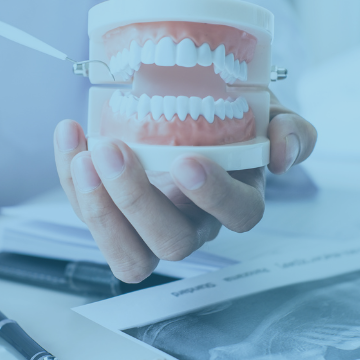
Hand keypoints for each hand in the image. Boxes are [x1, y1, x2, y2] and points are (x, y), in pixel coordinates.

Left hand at [53, 95, 315, 281]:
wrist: (191, 104)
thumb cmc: (232, 115)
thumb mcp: (267, 111)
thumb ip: (290, 128)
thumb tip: (282, 151)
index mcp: (238, 199)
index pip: (239, 215)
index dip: (214, 196)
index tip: (186, 160)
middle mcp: (196, 224)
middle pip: (172, 243)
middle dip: (138, 202)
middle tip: (114, 151)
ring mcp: (151, 229)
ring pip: (128, 254)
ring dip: (98, 210)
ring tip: (83, 155)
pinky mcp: (113, 220)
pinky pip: (90, 217)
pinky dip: (70, 180)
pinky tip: (69, 134)